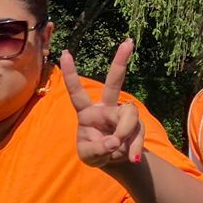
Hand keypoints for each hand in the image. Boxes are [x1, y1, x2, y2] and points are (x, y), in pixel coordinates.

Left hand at [61, 40, 144, 169]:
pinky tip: (132, 158)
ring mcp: (122, 114)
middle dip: (120, 61)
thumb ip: (97, 150)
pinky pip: (137, 133)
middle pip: (114, 82)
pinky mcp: (135, 124)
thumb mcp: (89, 156)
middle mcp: (106, 108)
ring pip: (129, 115)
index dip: (70, 74)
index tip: (64, 53)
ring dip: (125, 134)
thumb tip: (113, 141)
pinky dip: (134, 147)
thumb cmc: (94, 153)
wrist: (113, 160)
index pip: (76, 91)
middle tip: (128, 42)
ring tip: (117, 149)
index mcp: (86, 113)